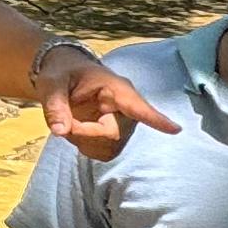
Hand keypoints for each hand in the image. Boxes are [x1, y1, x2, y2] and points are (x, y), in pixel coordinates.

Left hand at [35, 44, 178, 160]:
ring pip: (108, 147)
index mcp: (115, 88)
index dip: (156, 119)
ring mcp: (122, 124)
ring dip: (83, 141)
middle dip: (84, 133)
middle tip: (62, 121)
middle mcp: (124, 107)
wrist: (63, 77)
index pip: (137, 106)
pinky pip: (103, 152)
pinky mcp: (115, 136)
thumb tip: (60, 131)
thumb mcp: (52, 83)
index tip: (176, 130)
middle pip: (112, 135)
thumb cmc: (61, 74)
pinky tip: (77, 131)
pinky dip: (85, 146)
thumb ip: (55, 105)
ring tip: (70, 121)